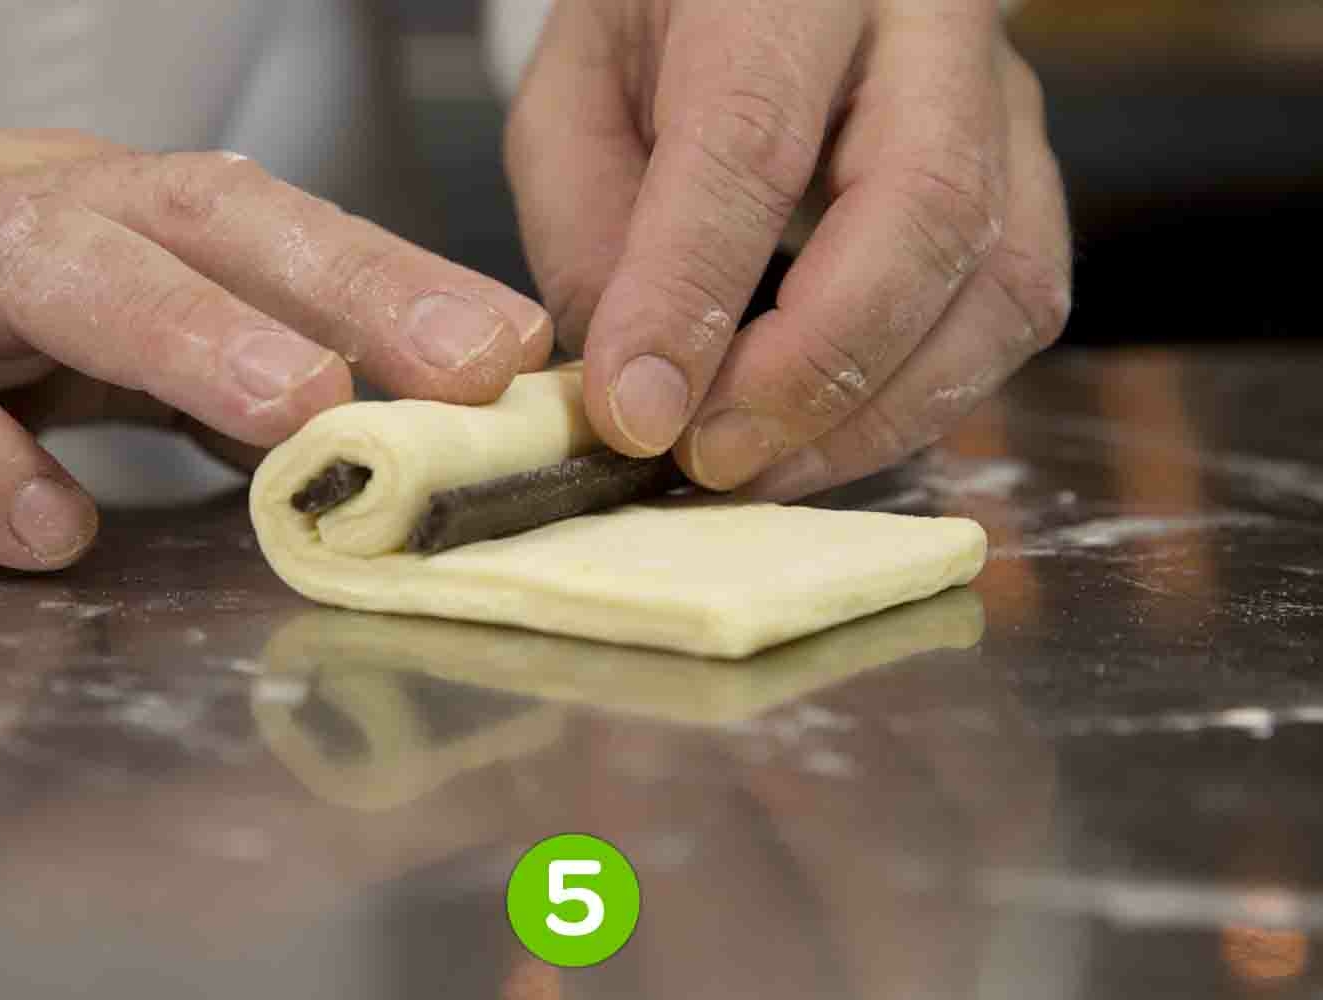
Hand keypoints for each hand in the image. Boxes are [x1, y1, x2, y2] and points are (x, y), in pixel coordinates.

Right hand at [0, 126, 551, 568]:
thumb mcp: (108, 339)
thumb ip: (224, 378)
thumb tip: (385, 428)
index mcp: (121, 220)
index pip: (278, 225)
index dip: (399, 277)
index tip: (516, 348)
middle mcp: (34, 220)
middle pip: (199, 216)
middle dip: (344, 284)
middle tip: (465, 366)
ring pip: (48, 266)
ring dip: (186, 331)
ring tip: (300, 407)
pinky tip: (47, 527)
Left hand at [505, 0, 1070, 494]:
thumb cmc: (666, 29)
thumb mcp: (577, 93)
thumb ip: (585, 223)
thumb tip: (642, 389)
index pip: (750, 137)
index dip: (691, 293)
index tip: (636, 412)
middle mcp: (928, 25)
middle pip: (925, 208)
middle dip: (812, 368)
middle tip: (712, 458)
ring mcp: (1005, 102)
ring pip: (1000, 283)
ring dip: (875, 413)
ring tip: (759, 468)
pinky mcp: (1033, 182)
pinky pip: (1013, 314)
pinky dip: (917, 404)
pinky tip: (824, 437)